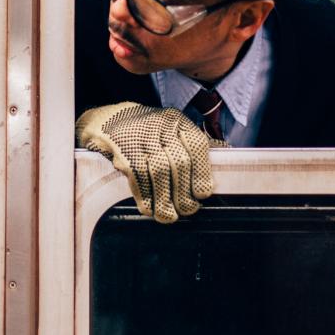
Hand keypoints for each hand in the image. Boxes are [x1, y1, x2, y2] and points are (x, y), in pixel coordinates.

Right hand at [76, 102, 217, 222]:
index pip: (196, 145)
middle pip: (178, 163)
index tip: (203, 194)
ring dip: (164, 199)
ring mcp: (140, 137)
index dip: (202, 172)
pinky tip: (149, 209)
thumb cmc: (147, 130)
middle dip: (183, 192)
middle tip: (187, 210)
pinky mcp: (122, 149)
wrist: (108, 118)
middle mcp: (160, 126)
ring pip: (158, 172)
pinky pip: (137, 176)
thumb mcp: (171, 129)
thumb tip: (226, 154)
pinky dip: (144, 196)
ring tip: (168, 216)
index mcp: (177, 121)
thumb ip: (193, 144)